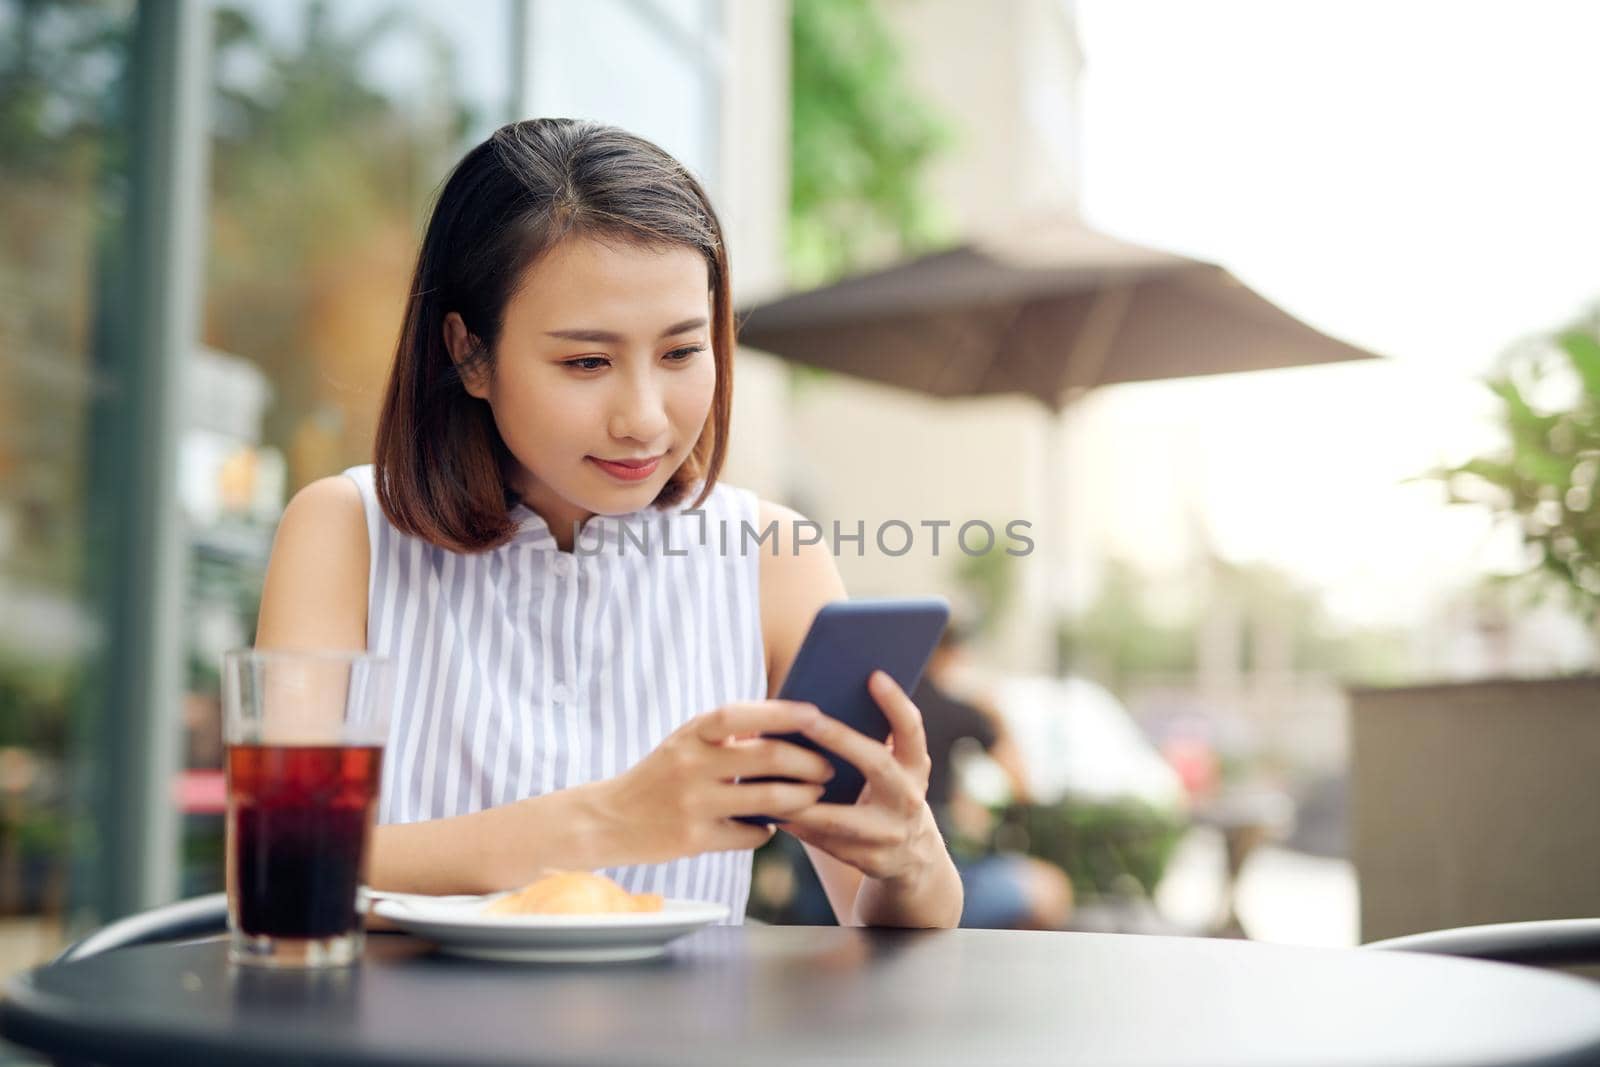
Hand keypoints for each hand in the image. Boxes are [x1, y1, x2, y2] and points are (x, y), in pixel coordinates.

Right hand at [593, 701, 836, 864]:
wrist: (608, 819)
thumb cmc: (660, 775)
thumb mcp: (686, 743)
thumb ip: (728, 734)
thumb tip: (786, 725)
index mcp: (692, 734)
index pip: (743, 714)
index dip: (783, 712)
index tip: (816, 714)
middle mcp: (692, 764)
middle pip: (768, 758)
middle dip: (809, 763)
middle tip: (828, 767)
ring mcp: (694, 804)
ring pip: (768, 800)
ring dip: (801, 798)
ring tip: (814, 795)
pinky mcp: (695, 840)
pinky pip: (751, 836)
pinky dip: (768, 830)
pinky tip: (770, 825)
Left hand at [780, 671, 945, 884]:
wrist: (913, 859)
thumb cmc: (887, 794)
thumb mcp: (894, 768)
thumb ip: (870, 740)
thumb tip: (815, 703)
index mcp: (915, 766)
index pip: (911, 729)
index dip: (895, 703)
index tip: (874, 675)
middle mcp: (909, 798)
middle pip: (876, 764)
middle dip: (840, 738)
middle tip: (806, 715)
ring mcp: (891, 833)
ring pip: (840, 816)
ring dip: (802, 796)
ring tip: (769, 771)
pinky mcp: (870, 861)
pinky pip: (824, 842)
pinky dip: (796, 824)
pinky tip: (769, 808)